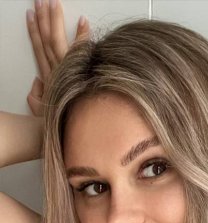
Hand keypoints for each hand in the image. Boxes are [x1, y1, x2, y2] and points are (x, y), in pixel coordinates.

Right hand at [26, 0, 89, 116]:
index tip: (31, 16)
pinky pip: (80, 52)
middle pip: (47, 40)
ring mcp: (65, 72)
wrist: (68, 133)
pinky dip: (82, 37)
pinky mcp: (76, 74)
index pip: (40, 50)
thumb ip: (36, 96)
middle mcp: (55, 71)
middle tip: (40, 1)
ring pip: (57, 40)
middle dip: (42, 19)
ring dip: (55, 20)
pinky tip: (84, 22)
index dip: (34, 32)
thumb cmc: (60, 123)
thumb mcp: (41, 111)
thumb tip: (37, 83)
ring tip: (53, 3)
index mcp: (48, 78)